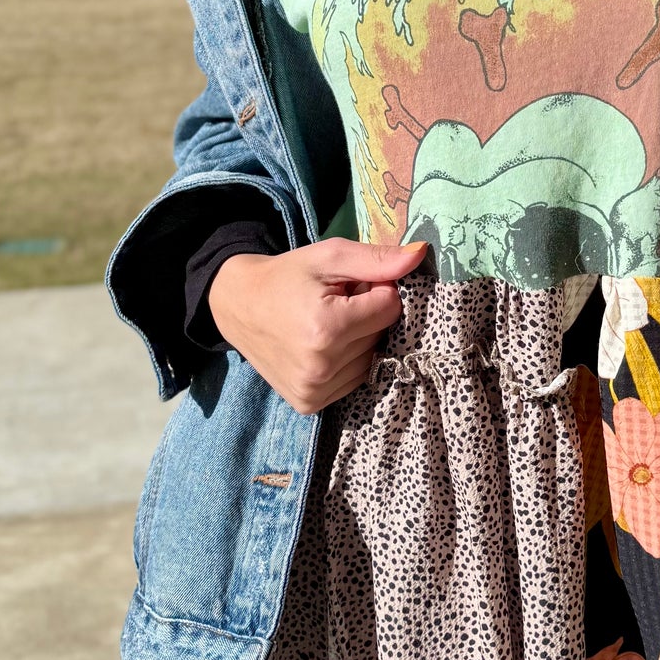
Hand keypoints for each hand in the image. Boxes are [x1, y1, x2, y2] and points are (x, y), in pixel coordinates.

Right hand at [207, 238, 426, 414]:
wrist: (237, 305)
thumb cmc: (286, 276)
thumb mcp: (329, 256)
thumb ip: (376, 259)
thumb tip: (421, 255)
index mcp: (327, 329)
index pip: (390, 308)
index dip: (376, 289)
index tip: (349, 285)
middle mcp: (322, 368)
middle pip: (381, 335)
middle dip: (367, 315)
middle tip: (334, 303)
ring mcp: (314, 392)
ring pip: (371, 360)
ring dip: (359, 340)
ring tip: (327, 324)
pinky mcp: (309, 404)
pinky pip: (354, 380)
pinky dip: (347, 362)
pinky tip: (323, 347)